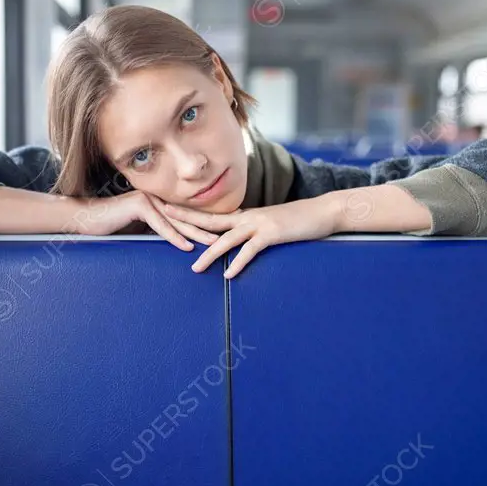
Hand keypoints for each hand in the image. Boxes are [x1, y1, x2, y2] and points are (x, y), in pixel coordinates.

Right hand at [70, 190, 219, 250]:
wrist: (86, 219)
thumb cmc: (110, 225)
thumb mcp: (138, 228)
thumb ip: (155, 230)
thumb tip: (174, 240)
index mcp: (159, 201)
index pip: (186, 213)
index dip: (205, 221)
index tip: (224, 228)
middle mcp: (156, 197)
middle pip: (186, 216)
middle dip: (208, 226)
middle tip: (228, 234)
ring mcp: (148, 199)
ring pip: (177, 220)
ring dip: (196, 233)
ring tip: (213, 243)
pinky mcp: (138, 206)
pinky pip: (160, 225)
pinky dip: (174, 237)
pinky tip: (186, 246)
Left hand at [162, 196, 340, 277]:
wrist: (323, 211)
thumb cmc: (297, 221)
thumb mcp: (271, 225)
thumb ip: (253, 232)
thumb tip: (241, 243)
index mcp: (245, 215)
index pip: (212, 216)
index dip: (190, 214)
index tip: (169, 211)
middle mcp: (248, 217)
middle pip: (210, 220)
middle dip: (186, 219)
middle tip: (163, 217)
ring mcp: (259, 224)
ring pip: (227, 239)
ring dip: (210, 254)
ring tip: (195, 268)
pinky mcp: (272, 233)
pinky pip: (250, 250)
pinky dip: (239, 262)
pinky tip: (229, 274)